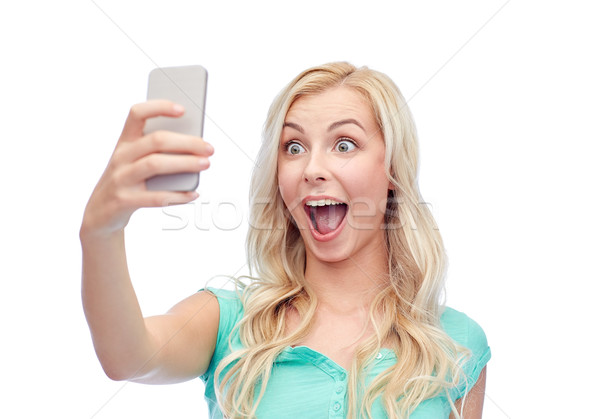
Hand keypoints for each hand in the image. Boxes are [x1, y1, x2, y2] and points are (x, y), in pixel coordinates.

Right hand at [81, 100, 213, 237]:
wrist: (99, 214)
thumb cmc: (127, 182)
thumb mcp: (135, 162)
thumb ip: (158, 153)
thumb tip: (195, 148)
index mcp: (124, 141)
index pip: (137, 114)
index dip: (159, 107)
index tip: (183, 109)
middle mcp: (121, 156)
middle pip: (156, 140)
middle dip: (187, 142)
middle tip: (209, 148)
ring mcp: (121, 178)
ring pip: (155, 164)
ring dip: (185, 163)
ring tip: (205, 164)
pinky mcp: (124, 200)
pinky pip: (156, 197)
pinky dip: (178, 195)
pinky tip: (193, 193)